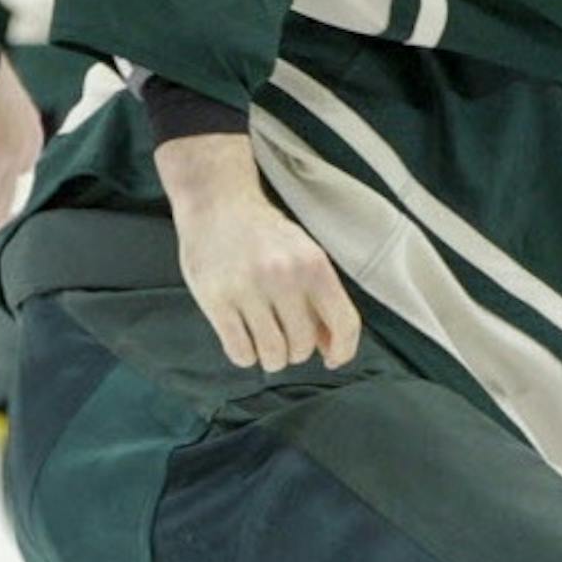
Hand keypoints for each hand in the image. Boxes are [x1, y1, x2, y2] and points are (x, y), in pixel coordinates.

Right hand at [157, 133, 359, 371]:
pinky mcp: (216, 299)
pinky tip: (243, 340)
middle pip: (303, 345)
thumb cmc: (265, 234)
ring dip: (271, 358)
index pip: (344, 322)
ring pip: (272, 354)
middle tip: (285, 339)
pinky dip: (245, 356)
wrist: (218, 202)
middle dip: (296, 351)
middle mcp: (285, 277)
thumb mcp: (304, 255)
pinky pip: (240, 352)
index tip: (333, 359)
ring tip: (265, 342)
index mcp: (315, 265)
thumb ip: (320, 298)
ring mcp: (249, 289)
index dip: (344, 350)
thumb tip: (332, 348)